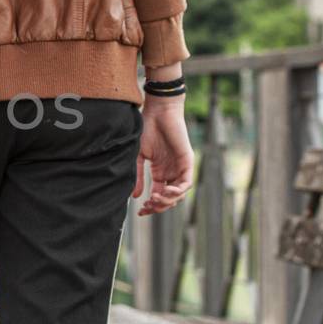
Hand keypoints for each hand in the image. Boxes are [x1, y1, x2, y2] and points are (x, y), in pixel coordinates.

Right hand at [132, 96, 192, 216]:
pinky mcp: (187, 161)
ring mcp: (180, 168)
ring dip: (168, 200)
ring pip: (179, 194)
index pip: (158, 197)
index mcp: (160, 173)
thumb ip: (137, 176)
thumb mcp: (139, 157)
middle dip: (158, 206)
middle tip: (147, 206)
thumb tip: (135, 197)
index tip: (140, 211)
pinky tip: (166, 191)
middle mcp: (171, 173)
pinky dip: (178, 190)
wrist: (157, 112)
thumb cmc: (147, 130)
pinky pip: (187, 183)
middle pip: (169, 199)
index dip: (151, 207)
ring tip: (155, 198)